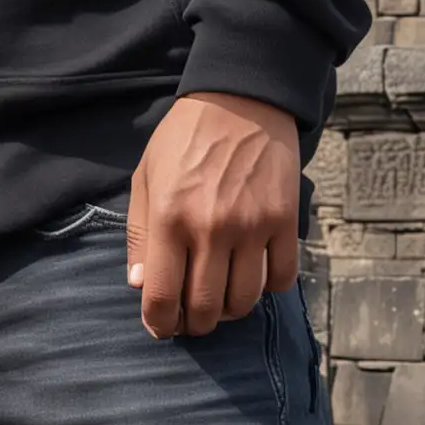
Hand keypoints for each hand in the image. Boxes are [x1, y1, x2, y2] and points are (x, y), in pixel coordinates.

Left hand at [126, 91, 299, 338]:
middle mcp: (210, 228)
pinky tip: (252, 272)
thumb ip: (139, 233)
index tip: (161, 326)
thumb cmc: (185, 137)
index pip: (161, 297)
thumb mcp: (146, 175)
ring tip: (220, 295)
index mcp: (168, 217)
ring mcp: (251, 227)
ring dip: (229, 309)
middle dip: (194, 324)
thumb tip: (140, 284)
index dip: (159, 324)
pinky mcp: (284, 222)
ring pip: (243, 302)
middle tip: (191, 316)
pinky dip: (267, 288)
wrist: (240, 99)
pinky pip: (280, 279)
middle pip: (205, 309)